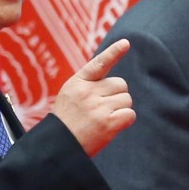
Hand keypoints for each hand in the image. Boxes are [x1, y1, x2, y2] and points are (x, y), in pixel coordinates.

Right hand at [51, 39, 135, 156]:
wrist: (58, 146)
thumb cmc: (66, 121)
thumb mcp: (70, 96)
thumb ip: (89, 86)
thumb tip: (118, 85)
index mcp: (77, 83)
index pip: (98, 64)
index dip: (114, 53)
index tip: (126, 43)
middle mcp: (88, 92)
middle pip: (121, 85)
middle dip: (117, 96)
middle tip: (102, 109)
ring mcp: (98, 108)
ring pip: (126, 99)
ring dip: (120, 109)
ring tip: (103, 119)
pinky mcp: (108, 123)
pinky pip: (130, 114)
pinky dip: (124, 120)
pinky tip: (111, 126)